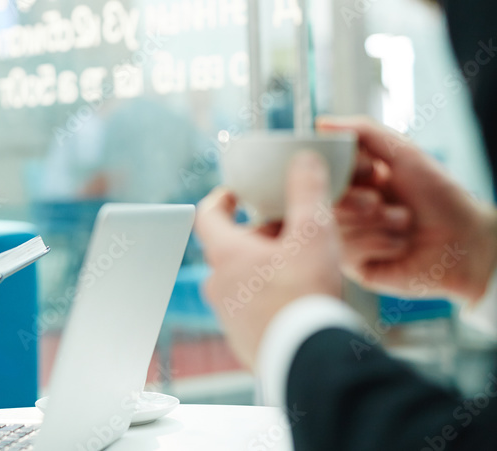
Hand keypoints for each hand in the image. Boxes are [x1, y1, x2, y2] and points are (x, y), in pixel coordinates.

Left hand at [195, 151, 342, 368]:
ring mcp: (229, 316)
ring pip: (243, 280)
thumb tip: (303, 159)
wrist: (311, 362)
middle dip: (260, 235)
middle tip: (290, 228)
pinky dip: (271, 298)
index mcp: (226, 255)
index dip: (223, 198)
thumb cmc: (306, 297)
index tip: (238, 192)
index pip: (209, 215)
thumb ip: (308, 192)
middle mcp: (218, 285)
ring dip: (266, 267)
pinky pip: (253, 310)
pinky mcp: (244, 342)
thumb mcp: (313, 234)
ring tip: (300, 264)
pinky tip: (299, 300)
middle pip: (232, 248)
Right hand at [318, 115, 496, 302]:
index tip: (370, 170)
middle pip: (320, 200)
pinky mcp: (353, 264)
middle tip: (379, 201)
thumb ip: (363, 132)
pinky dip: (379, 244)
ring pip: (333, 226)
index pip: (316, 170)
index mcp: (349, 179)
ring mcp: (344, 235)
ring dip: (375, 223)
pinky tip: (399, 244)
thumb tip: (321, 122)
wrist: (467, 241)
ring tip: (402, 223)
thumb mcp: (403, 153)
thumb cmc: (439, 196)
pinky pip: (346, 251)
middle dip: (355, 201)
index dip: (339, 170)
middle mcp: (342, 207)